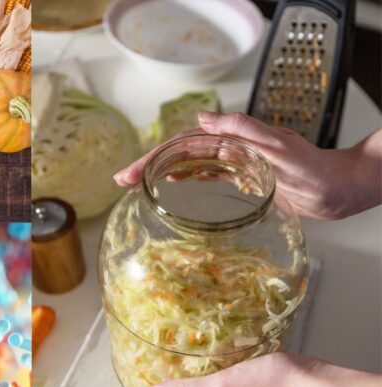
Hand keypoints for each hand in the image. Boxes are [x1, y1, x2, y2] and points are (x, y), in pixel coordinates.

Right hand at [114, 112, 381, 219]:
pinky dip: (187, 183)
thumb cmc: (314, 168)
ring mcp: (236, 164)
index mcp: (233, 139)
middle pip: (180, 156)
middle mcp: (230, 149)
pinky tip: (173, 189)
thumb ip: (242, 130)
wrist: (338, 189)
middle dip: (150, 166)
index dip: (154, 158)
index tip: (131, 173)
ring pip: (190, 167)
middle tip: (123, 182)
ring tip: (138, 187)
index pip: (183, 146)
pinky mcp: (244, 180)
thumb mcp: (278, 146)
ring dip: (164, 175)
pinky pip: (208, 179)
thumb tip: (202, 119)